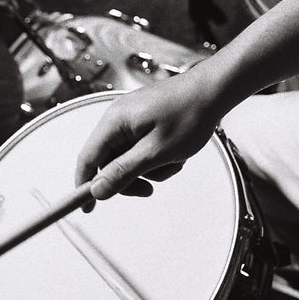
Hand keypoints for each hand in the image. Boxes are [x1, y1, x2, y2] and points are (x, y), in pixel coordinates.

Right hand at [74, 67, 226, 202]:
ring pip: (129, 160)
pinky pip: (142, 151)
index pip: (88, 159)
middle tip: (149, 190)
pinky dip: (158, 159)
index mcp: (114, 122)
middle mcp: (118, 119)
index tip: (87, 208)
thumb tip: (97, 190)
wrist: (214, 91)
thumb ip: (123, 172)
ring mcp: (132, 120)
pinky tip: (177, 153)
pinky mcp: (145, 123)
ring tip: (173, 161)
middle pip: (109, 162)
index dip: (84, 185)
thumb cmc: (189, 115)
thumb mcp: (155, 152)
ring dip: (150, 169)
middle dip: (130, 179)